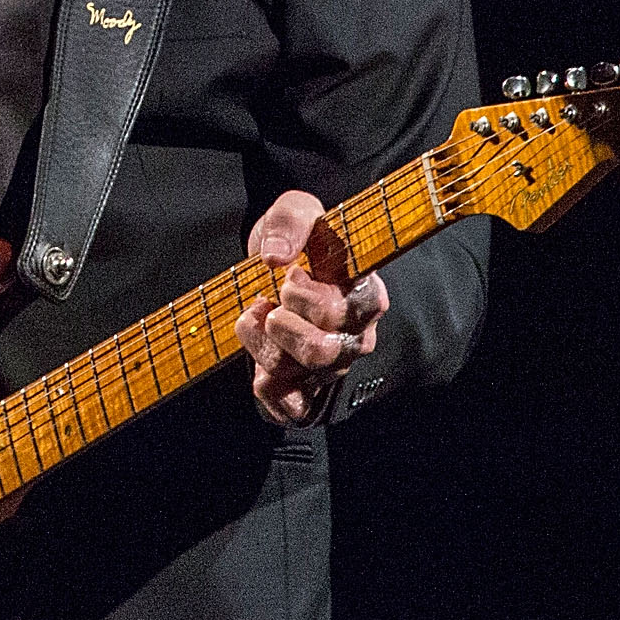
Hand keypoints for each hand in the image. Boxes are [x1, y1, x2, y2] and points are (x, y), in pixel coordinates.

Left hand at [234, 189, 388, 428]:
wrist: (282, 260)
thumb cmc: (301, 238)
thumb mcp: (296, 211)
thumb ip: (290, 223)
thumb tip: (275, 259)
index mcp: (364, 296)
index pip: (340, 314)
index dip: (306, 299)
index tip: (290, 278)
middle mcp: (355, 336)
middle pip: (321, 353)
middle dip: (282, 326)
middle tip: (272, 303)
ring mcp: (331, 364)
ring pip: (295, 376)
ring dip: (262, 346)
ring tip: (255, 317)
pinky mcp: (306, 386)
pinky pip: (290, 408)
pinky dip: (267, 390)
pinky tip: (257, 363)